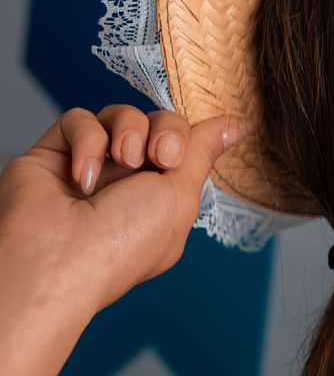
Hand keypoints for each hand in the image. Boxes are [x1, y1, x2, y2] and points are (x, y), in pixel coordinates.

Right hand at [0, 106, 247, 314]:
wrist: (54, 261)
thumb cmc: (122, 243)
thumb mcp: (181, 196)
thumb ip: (204, 152)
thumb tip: (239, 125)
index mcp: (162, 196)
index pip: (185, 144)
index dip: (189, 135)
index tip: (193, 144)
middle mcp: (128, 181)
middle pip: (158, 121)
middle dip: (166, 130)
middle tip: (160, 157)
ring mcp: (91, 166)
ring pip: (120, 114)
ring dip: (129, 130)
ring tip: (124, 161)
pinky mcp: (52, 154)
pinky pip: (78, 120)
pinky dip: (87, 140)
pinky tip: (83, 175)